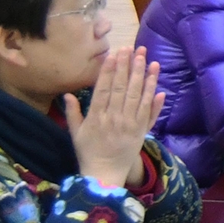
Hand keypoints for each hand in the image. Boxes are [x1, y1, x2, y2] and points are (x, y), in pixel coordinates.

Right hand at [67, 46, 158, 187]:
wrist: (104, 174)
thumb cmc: (88, 152)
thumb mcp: (75, 133)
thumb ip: (72, 112)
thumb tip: (68, 94)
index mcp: (96, 117)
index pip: (104, 89)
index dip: (109, 70)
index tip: (114, 54)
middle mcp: (113, 118)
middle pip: (121, 88)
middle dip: (127, 66)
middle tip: (131, 48)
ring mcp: (129, 124)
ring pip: (136, 96)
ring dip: (142, 75)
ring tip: (145, 57)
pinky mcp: (142, 130)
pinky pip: (149, 110)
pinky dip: (153, 95)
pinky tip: (156, 80)